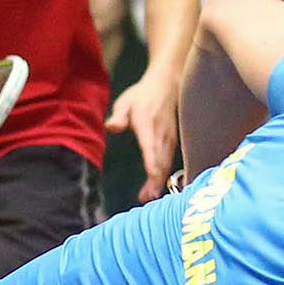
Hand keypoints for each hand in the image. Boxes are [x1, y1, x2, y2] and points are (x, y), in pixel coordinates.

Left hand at [107, 70, 181, 200]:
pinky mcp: (172, 143)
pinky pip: (169, 162)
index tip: (152, 175)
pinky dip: (163, 175)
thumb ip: (119, 116)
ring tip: (149, 197)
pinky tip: (156, 188)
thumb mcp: (126, 102)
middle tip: (147, 197)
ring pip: (166, 163)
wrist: (165, 87)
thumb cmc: (142, 96)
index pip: (151, 145)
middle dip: (155, 180)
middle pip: (160, 160)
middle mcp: (161, 134)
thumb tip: (111, 126)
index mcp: (148, 124)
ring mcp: (169, 139)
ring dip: (159, 181)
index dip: (152, 161)